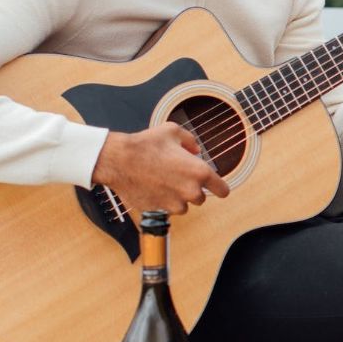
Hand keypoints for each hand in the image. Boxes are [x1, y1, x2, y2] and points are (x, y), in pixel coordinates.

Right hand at [92, 123, 230, 216]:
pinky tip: (151, 186)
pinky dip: (161, 201)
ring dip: (177, 197)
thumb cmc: (146, 145)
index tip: (215, 187)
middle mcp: (190, 192)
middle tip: (177, 176)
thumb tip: (196, 150)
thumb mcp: (173, 131)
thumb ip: (190, 141)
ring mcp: (173, 204)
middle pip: (201, 199)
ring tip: (162, 181)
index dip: (220, 187)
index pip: (223, 190)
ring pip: (183, 206)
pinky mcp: (158, 210)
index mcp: (199, 172)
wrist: (119, 160)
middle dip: (192, 189)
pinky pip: (165, 209)